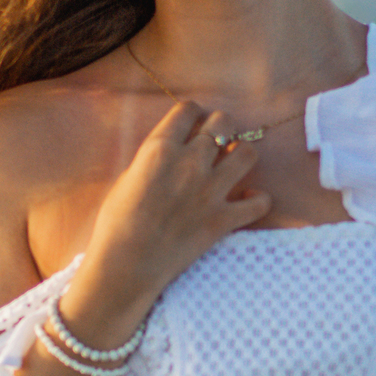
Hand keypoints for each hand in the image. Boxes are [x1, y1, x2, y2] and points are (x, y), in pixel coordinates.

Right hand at [64, 101, 272, 336]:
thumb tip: (172, 153)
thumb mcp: (127, 178)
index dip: (194, 113)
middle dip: (220, 128)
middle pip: (222, 123)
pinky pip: (260, 202)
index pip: (188, 110)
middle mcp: (189, 163)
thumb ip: (153, 160)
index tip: (194, 122)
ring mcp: (210, 191)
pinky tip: (248, 200)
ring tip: (233, 165)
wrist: (126, 265)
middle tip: (216, 141)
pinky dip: (258, 200)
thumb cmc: (116, 224)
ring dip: (242, 155)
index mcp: (160, 148)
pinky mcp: (223, 220)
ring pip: (247, 153)